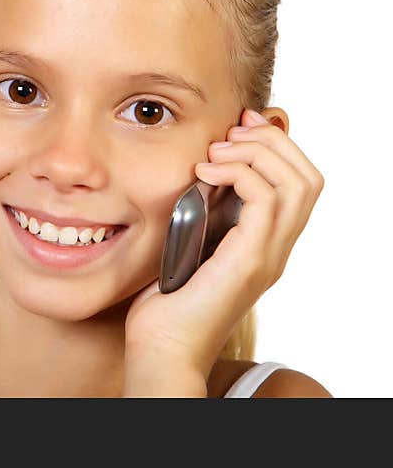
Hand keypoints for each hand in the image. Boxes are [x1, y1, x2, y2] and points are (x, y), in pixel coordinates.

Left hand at [122, 108, 324, 392]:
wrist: (161, 346)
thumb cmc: (166, 298)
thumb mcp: (188, 241)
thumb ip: (203, 209)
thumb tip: (199, 167)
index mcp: (266, 242)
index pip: (300, 182)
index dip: (276, 145)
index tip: (237, 125)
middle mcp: (276, 248)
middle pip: (308, 176)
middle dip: (271, 141)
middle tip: (229, 133)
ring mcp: (267, 256)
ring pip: (296, 184)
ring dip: (256, 153)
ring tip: (215, 152)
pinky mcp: (249, 261)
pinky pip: (266, 201)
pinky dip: (239, 173)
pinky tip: (205, 171)